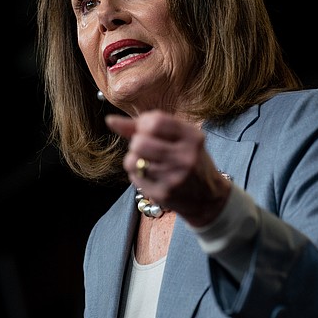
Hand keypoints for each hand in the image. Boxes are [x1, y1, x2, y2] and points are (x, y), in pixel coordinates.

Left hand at [105, 110, 230, 226]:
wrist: (208, 197)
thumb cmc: (187, 159)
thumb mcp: (176, 137)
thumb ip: (143, 126)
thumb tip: (109, 120)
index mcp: (191, 137)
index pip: (155, 121)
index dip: (143, 123)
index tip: (147, 130)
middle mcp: (185, 157)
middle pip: (139, 142)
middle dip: (137, 143)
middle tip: (147, 148)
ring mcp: (174, 177)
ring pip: (132, 160)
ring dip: (134, 159)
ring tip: (147, 161)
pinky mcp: (163, 194)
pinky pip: (134, 177)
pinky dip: (137, 173)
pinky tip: (151, 175)